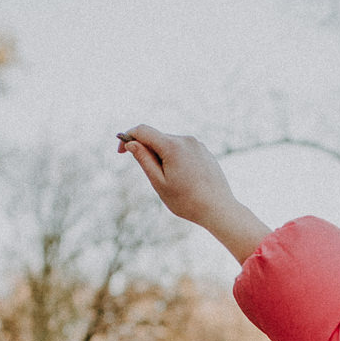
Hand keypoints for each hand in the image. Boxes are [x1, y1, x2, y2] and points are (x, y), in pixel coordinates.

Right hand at [116, 126, 269, 263]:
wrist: (219, 209)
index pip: (142, 130)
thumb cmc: (187, 201)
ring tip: (173, 182)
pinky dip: (175, 159)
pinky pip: (183, 150)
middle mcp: (186, 140)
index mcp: (172, 146)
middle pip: (156, 138)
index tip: (120, 152)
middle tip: (152, 177)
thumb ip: (143, 160)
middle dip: (147, 152)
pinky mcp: (204, 151)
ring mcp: (197, 144)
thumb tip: (131, 143)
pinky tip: (184, 180)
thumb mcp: (159, 182)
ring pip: (170, 144)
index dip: (128, 137)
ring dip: (162, 157)